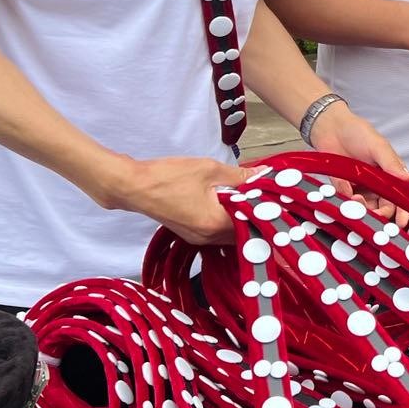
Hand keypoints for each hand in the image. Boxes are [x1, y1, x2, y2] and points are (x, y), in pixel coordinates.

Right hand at [100, 155, 251, 244]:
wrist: (133, 186)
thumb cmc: (168, 176)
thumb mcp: (209, 169)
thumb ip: (239, 175)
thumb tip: (263, 174)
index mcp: (215, 223)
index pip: (252, 222)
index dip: (265, 209)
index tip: (275, 197)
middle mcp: (207, 237)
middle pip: (242, 231)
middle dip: (254, 215)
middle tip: (265, 196)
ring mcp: (197, 238)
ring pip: (229, 233)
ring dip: (240, 218)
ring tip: (248, 197)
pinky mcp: (189, 233)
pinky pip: (216, 231)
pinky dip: (226, 219)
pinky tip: (229, 203)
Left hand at [308, 104, 408, 225]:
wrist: (330, 128)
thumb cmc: (358, 133)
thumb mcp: (378, 147)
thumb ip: (392, 165)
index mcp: (391, 175)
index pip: (402, 197)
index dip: (404, 212)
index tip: (402, 223)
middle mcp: (378, 185)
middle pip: (385, 208)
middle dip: (381, 214)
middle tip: (373, 214)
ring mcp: (361, 189)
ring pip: (366, 209)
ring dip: (363, 210)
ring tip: (355, 198)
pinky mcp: (343, 189)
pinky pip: (347, 203)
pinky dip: (347, 202)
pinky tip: (347, 193)